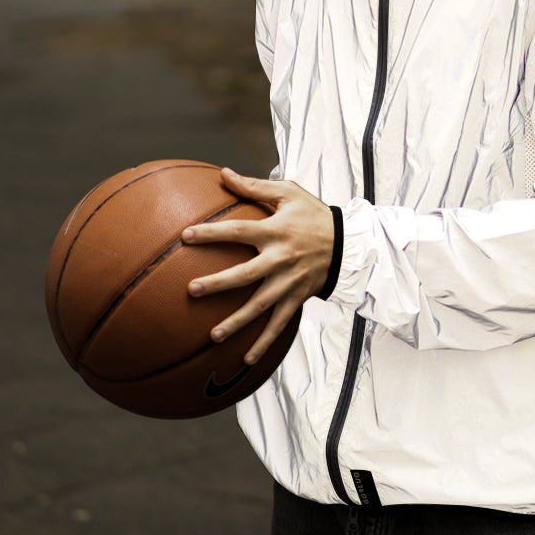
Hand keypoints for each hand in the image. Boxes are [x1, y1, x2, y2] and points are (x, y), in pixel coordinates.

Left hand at [182, 168, 334, 364]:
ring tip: (213, 336)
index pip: (238, 231)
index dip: (212, 233)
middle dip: (218, 284)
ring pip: (260, 305)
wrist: (349, 243)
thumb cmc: (314, 214)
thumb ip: (254, 186)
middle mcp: (280, 259)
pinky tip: (246, 360)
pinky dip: (264, 343)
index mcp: (275, 231)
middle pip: (245, 274)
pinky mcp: (298, 298)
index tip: (186, 236)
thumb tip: (224, 174)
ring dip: (237, 322)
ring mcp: (289, 282)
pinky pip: (279, 324)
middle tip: (191, 290)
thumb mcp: (289, 193)